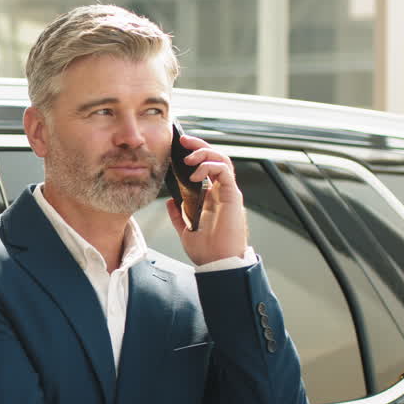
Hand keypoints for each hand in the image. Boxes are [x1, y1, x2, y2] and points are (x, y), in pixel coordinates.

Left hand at [165, 133, 247, 264]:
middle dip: (200, 145)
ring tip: (188, 158)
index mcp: (213, 198)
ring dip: (205, 153)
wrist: (217, 263)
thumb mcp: (185, 230)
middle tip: (183, 140)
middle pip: (216, 159)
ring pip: (222, 160)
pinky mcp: (233, 195)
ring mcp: (229, 192)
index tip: (178, 148)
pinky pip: (225, 171)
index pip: (207, 168)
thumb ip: (178, 215)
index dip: (195, 155)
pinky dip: (210, 166)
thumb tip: (170, 202)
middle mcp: (223, 192)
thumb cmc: (207, 250)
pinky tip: (195, 174)